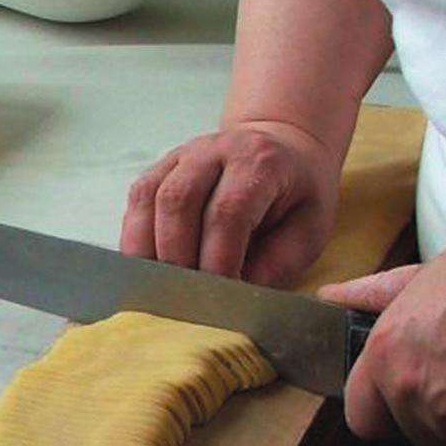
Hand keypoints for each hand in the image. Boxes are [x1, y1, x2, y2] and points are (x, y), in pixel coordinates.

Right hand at [120, 120, 339, 285]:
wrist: (282, 148)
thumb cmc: (297, 195)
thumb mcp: (310, 229)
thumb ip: (278, 263)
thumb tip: (236, 296)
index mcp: (258, 161)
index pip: (227, 211)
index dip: (218, 258)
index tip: (219, 297)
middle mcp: (214, 149)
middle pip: (178, 200)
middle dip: (177, 257)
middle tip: (186, 298)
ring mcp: (181, 155)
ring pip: (148, 197)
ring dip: (147, 249)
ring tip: (160, 287)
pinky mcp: (160, 167)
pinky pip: (137, 200)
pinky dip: (135, 237)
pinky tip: (146, 267)